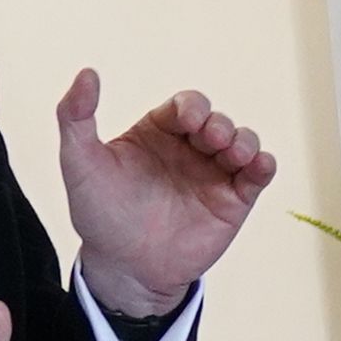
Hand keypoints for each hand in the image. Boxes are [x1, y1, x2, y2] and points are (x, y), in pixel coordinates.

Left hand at [58, 69, 272, 319]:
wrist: (124, 268)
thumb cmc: (99, 215)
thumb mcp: (79, 162)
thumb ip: (75, 116)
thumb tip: (87, 72)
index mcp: (158, 133)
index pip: (185, 106)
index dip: (192, 107)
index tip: (188, 120)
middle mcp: (189, 149)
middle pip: (217, 121)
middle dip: (218, 125)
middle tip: (210, 139)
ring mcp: (214, 175)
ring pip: (243, 142)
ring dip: (243, 140)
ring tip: (231, 154)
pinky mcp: (234, 202)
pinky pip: (258, 174)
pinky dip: (264, 164)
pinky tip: (257, 165)